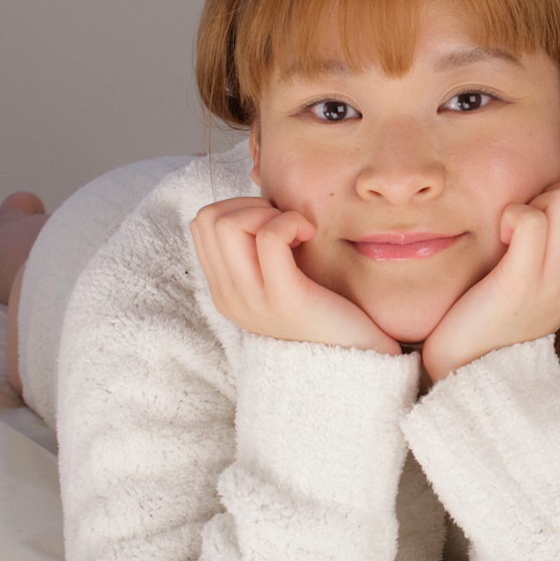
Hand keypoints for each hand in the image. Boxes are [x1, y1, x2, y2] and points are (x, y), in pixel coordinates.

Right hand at [190, 197, 403, 356]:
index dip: (237, 207)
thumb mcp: (279, 280)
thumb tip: (258, 201)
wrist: (358, 359)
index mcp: (224, 290)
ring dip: (269, 212)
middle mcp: (229, 296)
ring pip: (232, 223)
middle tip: (285, 225)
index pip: (201, 224)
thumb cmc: (326, 310)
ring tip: (297, 231)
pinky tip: (310, 236)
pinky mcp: (284, 299)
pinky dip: (291, 222)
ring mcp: (252, 300)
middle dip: (250, 205)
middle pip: (210, 218)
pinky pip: (270, 237)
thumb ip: (258, 250)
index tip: (272, 222)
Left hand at [419, 178, 559, 384]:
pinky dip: (511, 215)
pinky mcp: (520, 283)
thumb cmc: (501, 311)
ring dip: (534, 203)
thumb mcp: (550, 278)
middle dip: (558, 191)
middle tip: (531, 221)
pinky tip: (500, 237)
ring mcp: (555, 280)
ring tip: (514, 232)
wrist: (471, 366)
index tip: (552, 216)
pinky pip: (530, 220)